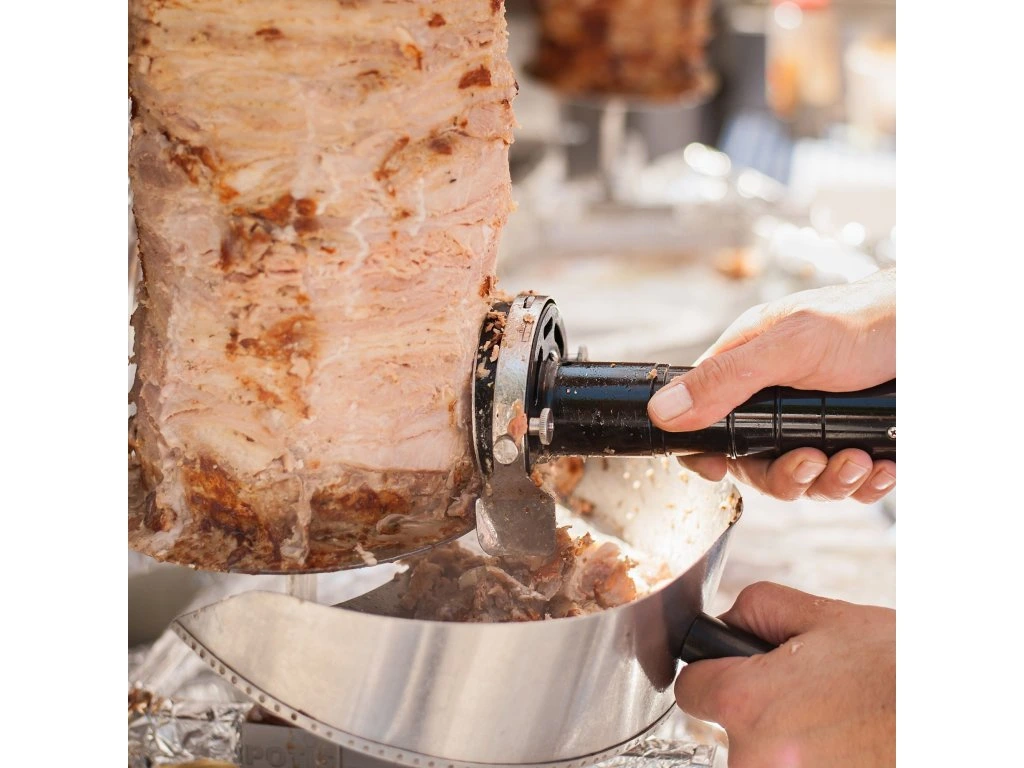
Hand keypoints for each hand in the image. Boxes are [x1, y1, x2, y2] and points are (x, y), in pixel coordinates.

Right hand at [647, 269, 895, 501]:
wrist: (940, 332)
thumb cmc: (868, 321)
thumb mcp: (789, 348)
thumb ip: (725, 380)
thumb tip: (664, 409)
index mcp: (749, 366)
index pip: (707, 418)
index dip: (709, 451)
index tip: (716, 471)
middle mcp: (779, 397)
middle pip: (757, 463)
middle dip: (788, 474)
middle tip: (814, 462)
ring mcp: (817, 421)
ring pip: (804, 478)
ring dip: (832, 480)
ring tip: (858, 460)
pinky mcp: (854, 439)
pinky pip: (847, 482)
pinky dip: (865, 482)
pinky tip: (881, 464)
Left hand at [676, 582, 894, 767]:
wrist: (952, 720)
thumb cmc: (897, 673)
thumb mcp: (826, 618)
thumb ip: (758, 609)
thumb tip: (726, 622)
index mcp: (749, 704)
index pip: (691, 688)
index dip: (714, 673)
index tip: (733, 672)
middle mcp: (755, 760)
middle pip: (727, 728)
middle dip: (758, 707)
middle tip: (807, 694)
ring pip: (759, 757)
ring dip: (786, 741)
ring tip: (834, 720)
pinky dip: (810, 760)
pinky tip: (843, 744)